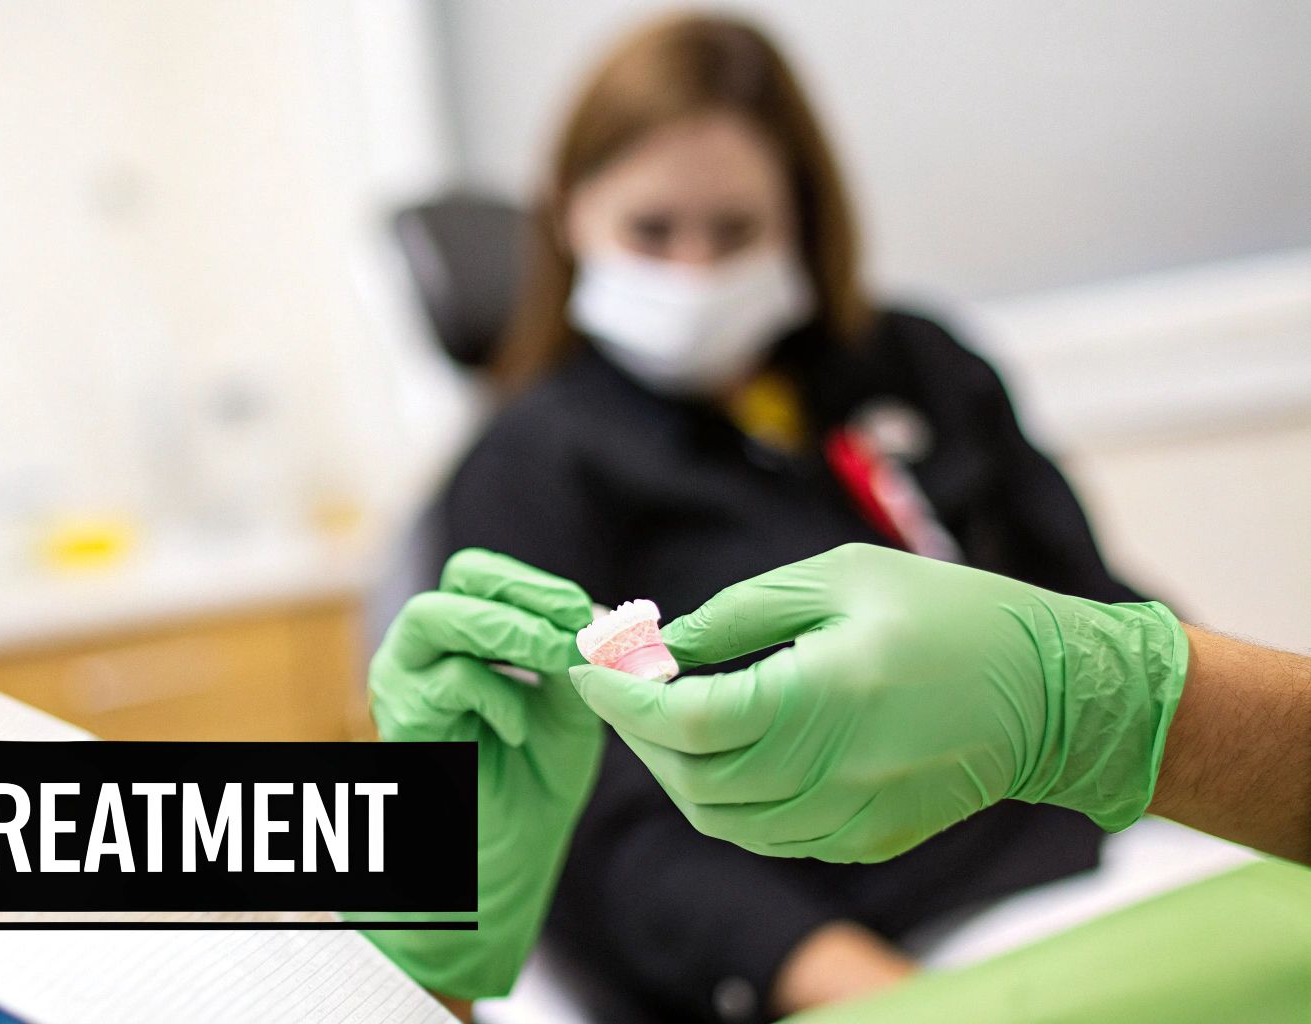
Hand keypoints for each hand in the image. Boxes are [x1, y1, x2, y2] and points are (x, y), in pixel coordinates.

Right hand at [354, 548, 602, 998]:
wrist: (510, 852)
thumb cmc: (537, 773)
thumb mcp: (572, 700)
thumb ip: (577, 653)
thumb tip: (594, 610)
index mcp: (459, 632)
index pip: (484, 574)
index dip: (537, 584)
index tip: (586, 612)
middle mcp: (422, 647)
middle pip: (460, 576)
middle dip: (525, 595)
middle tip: (573, 626)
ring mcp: (403, 679)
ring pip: (436, 614)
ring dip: (510, 629)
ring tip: (555, 656)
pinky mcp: (402, 718)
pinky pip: (451, 680)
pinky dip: (499, 696)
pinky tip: (519, 729)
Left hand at [570, 544, 1186, 862]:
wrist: (1055, 692)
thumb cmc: (949, 614)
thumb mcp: (839, 578)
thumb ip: (740, 613)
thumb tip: (663, 645)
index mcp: (825, 694)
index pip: (688, 722)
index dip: (625, 701)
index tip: (592, 671)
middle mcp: (834, 770)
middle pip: (693, 779)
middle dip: (641, 736)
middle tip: (625, 690)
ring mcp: (852, 817)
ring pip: (722, 820)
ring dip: (677, 772)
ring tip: (670, 718)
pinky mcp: (866, 840)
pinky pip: (767, 835)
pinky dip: (726, 800)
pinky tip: (727, 751)